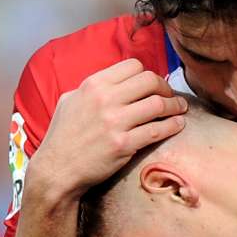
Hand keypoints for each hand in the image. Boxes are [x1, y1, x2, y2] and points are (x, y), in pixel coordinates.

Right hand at [31, 59, 186, 195]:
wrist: (57, 170)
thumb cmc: (63, 137)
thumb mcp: (70, 101)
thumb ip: (93, 89)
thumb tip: (116, 82)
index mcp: (93, 85)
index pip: (132, 66)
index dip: (147, 74)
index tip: (153, 85)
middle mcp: (105, 99)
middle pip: (150, 81)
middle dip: (165, 87)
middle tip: (170, 96)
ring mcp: (115, 122)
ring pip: (158, 104)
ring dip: (175, 106)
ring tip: (180, 109)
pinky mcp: (124, 144)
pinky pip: (157, 130)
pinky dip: (172, 125)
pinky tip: (178, 125)